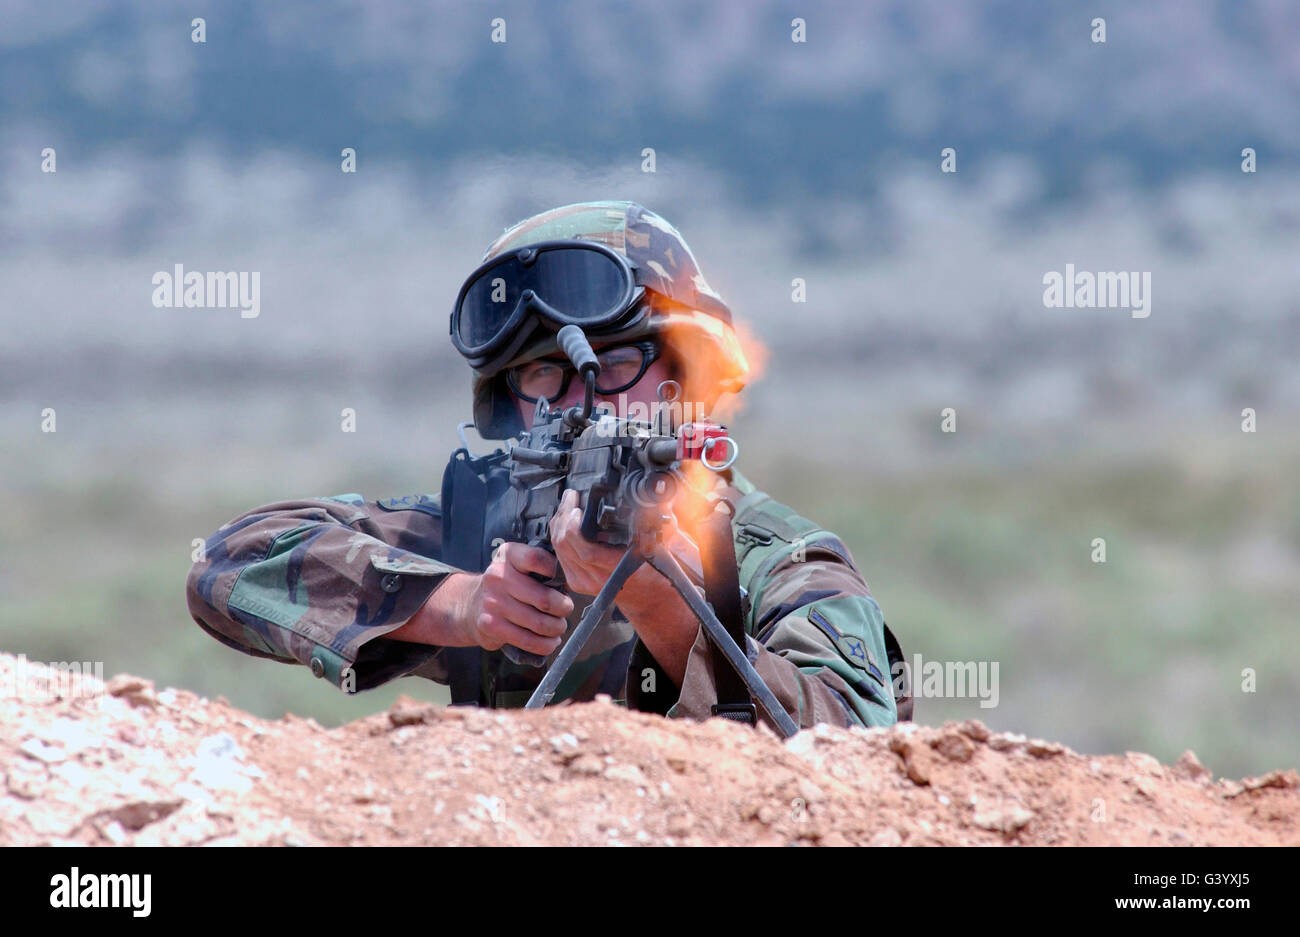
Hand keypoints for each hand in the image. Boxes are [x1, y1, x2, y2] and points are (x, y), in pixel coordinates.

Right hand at [396, 544, 574, 654]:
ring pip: (540, 624)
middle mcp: (498, 576)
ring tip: (558, 627)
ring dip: (557, 628)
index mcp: (508, 555)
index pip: (537, 559)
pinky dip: (546, 644)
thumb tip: (571, 582)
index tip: (564, 582)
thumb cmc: (507, 586)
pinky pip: (529, 641)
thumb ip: (541, 566)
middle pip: (545, 599)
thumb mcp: (517, 565)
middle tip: (566, 610)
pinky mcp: (492, 626)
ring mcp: (493, 603)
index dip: (557, 571)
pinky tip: (550, 641)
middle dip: (564, 608)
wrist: (471, 605)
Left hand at [549, 489, 700, 684]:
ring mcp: (583, 582)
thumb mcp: (657, 546)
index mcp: (617, 570)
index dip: (575, 527)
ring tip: (568, 504)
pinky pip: (559, 555)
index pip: (587, 551)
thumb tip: (657, 500)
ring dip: (559, 523)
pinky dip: (558, 535)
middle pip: (566, 546)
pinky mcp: (575, 581)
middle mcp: (597, 578)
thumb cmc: (653, 572)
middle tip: (571, 497)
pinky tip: (565, 521)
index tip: (578, 508)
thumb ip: (654, 524)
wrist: (648, 596)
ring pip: (558, 549)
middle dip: (564, 516)